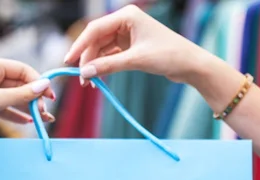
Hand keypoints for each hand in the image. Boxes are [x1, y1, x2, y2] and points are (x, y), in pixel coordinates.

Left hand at [0, 56, 55, 136]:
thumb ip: (22, 94)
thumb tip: (45, 86)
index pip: (23, 70)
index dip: (38, 82)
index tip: (49, 97)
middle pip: (20, 84)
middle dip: (34, 98)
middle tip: (45, 112)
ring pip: (14, 97)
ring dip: (28, 108)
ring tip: (44, 119)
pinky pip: (6, 106)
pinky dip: (16, 114)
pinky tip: (28, 121)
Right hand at [64, 4, 203, 82]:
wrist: (191, 65)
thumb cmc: (169, 55)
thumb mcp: (136, 60)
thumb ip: (109, 66)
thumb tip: (85, 72)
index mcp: (127, 16)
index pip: (95, 29)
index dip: (80, 45)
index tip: (69, 61)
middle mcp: (125, 22)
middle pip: (97, 40)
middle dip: (88, 59)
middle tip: (82, 79)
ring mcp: (128, 34)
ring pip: (102, 49)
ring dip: (95, 65)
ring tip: (90, 83)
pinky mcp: (131, 47)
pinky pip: (111, 56)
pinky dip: (104, 67)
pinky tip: (99, 78)